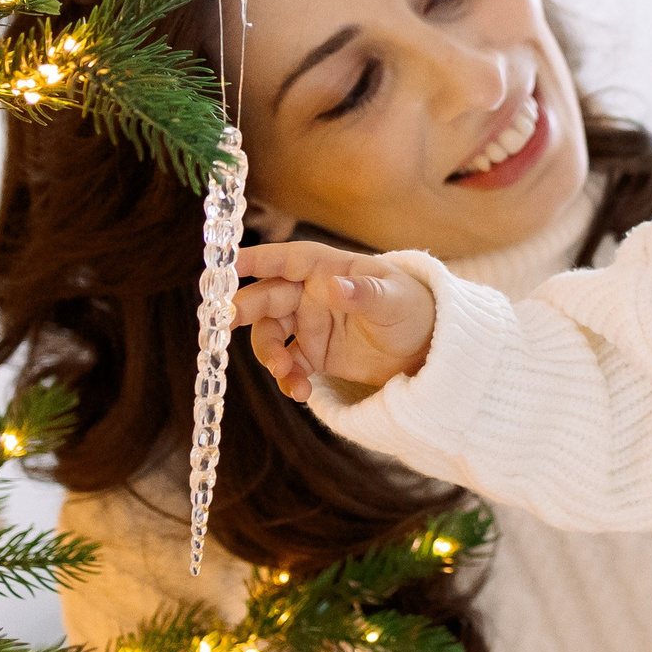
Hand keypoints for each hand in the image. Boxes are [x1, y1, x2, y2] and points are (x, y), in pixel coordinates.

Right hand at [234, 241, 435, 398]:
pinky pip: (288, 365)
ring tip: (285, 371)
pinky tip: (299, 392)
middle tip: (226, 323)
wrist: (426, 348)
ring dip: (269, 352)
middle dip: (244, 308)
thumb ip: (365, 294)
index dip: (258, 259)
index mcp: (330, 269)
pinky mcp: (313, 354)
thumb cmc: (414, 309)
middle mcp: (312, 293)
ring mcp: (309, 324)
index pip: (289, 259)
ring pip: (270, 334)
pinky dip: (288, 378)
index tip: (228, 264)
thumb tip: (334, 285)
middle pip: (268, 296)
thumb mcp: (395, 301)